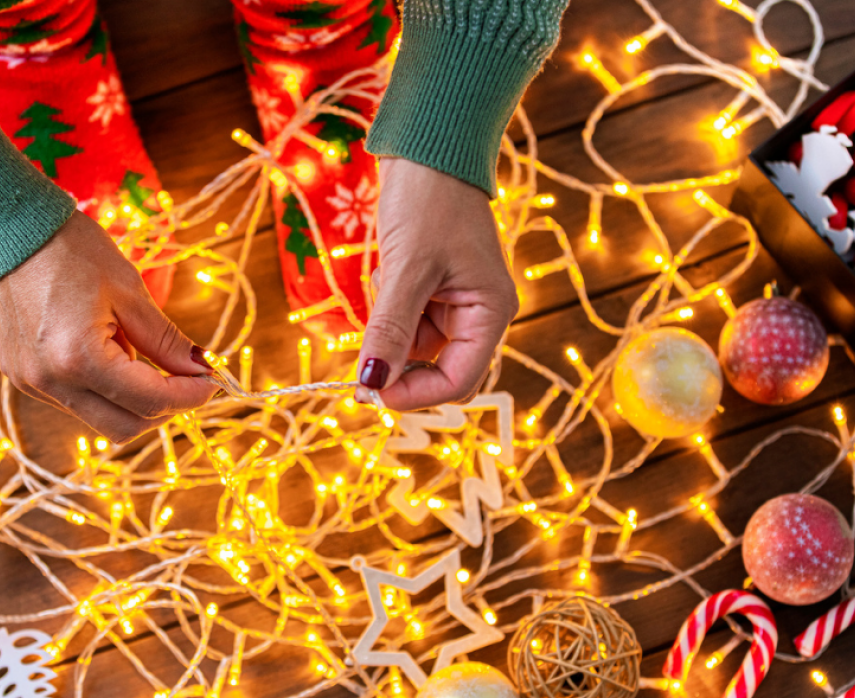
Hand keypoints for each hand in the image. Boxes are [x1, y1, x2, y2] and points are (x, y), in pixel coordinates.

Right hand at [0, 212, 216, 442]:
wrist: (15, 232)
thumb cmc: (75, 252)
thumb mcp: (131, 293)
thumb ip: (167, 342)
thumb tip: (201, 371)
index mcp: (79, 359)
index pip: (150, 401)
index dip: (189, 395)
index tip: (212, 380)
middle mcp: (51, 382)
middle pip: (126, 428)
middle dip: (164, 408)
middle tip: (187, 380)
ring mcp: (33, 385)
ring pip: (102, 420)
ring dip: (134, 400)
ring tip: (135, 351)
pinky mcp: (24, 379)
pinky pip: (77, 403)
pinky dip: (105, 391)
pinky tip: (106, 352)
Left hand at [357, 157, 518, 410]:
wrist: (428, 147)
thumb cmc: (429, 200)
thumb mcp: (406, 269)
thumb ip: (390, 331)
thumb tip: (372, 383)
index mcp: (490, 312)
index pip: (459, 380)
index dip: (416, 394)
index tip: (371, 389)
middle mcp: (478, 313)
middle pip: (437, 368)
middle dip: (400, 361)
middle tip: (364, 348)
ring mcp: (455, 302)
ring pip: (414, 345)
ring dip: (389, 327)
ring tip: (385, 279)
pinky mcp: (432, 288)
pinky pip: (405, 319)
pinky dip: (387, 307)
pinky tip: (387, 269)